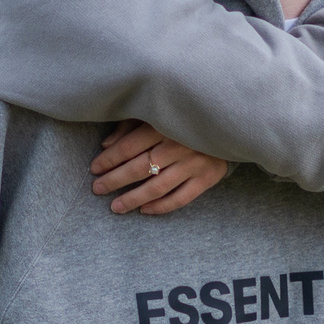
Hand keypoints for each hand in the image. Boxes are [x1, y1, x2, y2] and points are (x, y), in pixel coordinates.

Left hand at [92, 122, 231, 215]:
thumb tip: (106, 145)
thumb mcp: (156, 113)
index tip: (94, 168)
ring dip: (133, 199)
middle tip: (97, 189)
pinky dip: (161, 207)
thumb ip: (131, 126)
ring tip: (115, 207)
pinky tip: (144, 210)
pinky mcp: (207, 178)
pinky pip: (180, 198)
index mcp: (165, 124)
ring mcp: (195, 163)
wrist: (228, 123)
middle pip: (140, 168)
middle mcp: (180, 144)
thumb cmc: (183, 117)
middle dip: (115, 180)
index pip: (129, 146)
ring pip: (157, 187)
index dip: (109, 159)